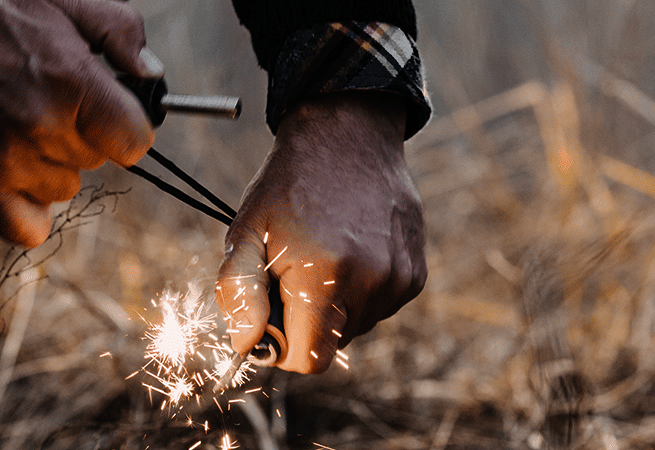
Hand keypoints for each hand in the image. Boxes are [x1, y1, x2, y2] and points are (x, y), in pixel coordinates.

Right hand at [0, 0, 161, 247]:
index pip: (135, 141)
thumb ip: (117, 30)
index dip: (125, 124)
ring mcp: (6, 166)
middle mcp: (42, 129)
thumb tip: (151, 73)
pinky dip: (25, 208)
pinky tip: (11, 173)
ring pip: (62, 188)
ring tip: (14, 125)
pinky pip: (26, 227)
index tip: (108, 112)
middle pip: (96, 161)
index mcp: (70, 82)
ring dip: (49, 165)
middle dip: (79, 133)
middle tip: (42, 99)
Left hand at [214, 92, 425, 373]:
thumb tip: (247, 345)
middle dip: (308, 320)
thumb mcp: (246, 232)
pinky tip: (353, 249)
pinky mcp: (415, 274)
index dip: (284, 346)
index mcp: (322, 275)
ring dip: (336, 304)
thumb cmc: (288, 186)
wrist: (347, 135)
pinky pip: (380, 307)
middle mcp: (369, 281)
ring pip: (357, 326)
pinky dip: (362, 290)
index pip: (308, 359)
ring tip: (326, 253)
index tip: (273, 314)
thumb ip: (239, 293)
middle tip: (296, 271)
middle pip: (332, 344)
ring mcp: (398, 278)